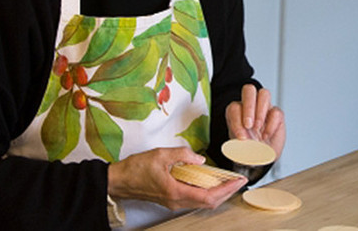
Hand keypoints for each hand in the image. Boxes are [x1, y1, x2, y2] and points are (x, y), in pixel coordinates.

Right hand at [107, 146, 246, 209]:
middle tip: (238, 181)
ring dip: (218, 193)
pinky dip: (206, 192)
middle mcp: (177, 201)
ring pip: (202, 202)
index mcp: (176, 192)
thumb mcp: (161, 154)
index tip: (238, 181)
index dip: (226, 190)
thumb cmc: (136, 169)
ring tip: (228, 181)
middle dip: (227, 193)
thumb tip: (200, 159)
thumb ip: (183, 154)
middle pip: (209, 203)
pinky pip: (194, 199)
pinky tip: (210, 182)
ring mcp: (174, 202)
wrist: (119, 181)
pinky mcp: (171, 199)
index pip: (209, 197)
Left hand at [225, 84, 285, 159]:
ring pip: (264, 94)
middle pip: (249, 90)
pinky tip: (266, 135)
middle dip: (249, 107)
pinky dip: (271, 124)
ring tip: (258, 128)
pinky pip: (276, 111)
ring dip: (260, 111)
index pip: (235, 107)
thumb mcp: (238, 147)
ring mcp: (264, 109)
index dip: (237, 121)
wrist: (260, 159)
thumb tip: (243, 135)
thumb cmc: (247, 150)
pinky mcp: (277, 115)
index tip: (241, 136)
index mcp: (236, 112)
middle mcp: (250, 107)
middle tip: (249, 125)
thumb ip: (238, 139)